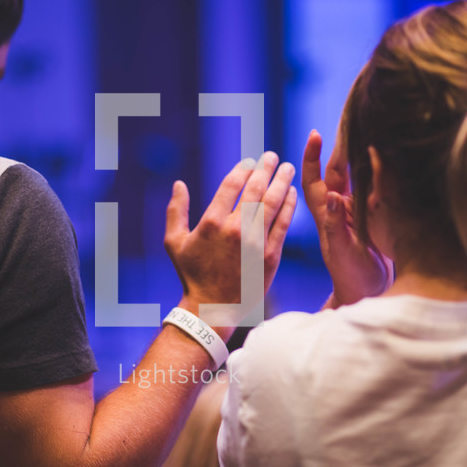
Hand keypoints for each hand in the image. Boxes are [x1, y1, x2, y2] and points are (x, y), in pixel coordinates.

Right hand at [164, 152, 296, 338]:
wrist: (212, 309)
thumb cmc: (191, 275)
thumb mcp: (174, 243)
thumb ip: (176, 211)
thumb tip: (179, 184)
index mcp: (211, 223)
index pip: (231, 186)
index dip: (243, 170)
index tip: (250, 162)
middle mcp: (234, 230)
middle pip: (255, 190)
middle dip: (266, 169)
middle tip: (273, 157)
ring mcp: (255, 243)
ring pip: (273, 204)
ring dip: (282, 182)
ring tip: (287, 169)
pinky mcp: (270, 256)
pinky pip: (282, 225)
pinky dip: (289, 207)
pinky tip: (292, 194)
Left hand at [302, 129, 390, 307]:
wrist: (367, 293)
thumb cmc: (351, 276)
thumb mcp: (343, 252)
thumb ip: (336, 226)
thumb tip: (333, 196)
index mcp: (328, 214)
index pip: (315, 180)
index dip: (312, 157)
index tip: (314, 134)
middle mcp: (340, 208)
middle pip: (337, 171)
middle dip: (340, 146)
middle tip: (350, 121)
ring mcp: (357, 211)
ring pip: (356, 176)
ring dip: (359, 155)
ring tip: (368, 131)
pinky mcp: (374, 216)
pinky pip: (374, 187)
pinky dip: (378, 171)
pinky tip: (387, 156)